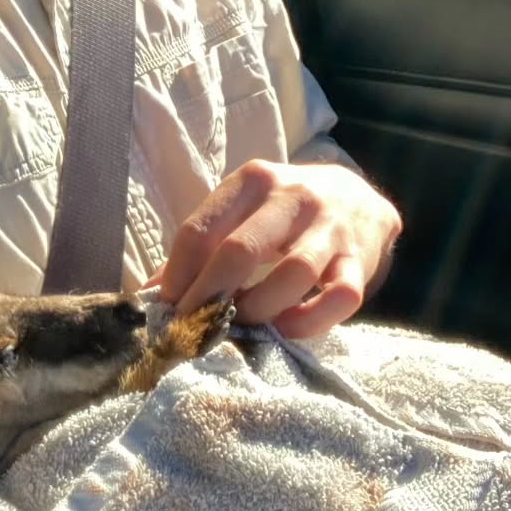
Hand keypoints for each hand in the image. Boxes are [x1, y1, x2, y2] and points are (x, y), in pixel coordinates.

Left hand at [154, 159, 400, 339]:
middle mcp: (292, 197)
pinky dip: (308, 321)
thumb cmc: (282, 213)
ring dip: (258, 309)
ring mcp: (331, 227)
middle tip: (195, 328)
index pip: (200, 230)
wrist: (358, 198)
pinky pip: (339, 298)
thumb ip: (201, 248)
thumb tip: (150, 295)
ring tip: (240, 327)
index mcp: (252, 181)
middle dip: (210, 297)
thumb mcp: (241, 214)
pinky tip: (284, 329)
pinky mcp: (360, 260)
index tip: (167, 310)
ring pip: (292, 274)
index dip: (178, 276)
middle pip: (240, 251)